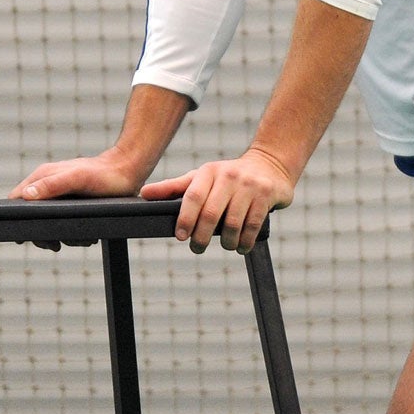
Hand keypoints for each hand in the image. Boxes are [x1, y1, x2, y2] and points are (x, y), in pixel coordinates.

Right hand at [9, 152, 143, 248]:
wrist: (129, 172)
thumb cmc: (105, 174)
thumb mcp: (78, 178)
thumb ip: (52, 185)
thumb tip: (27, 195)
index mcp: (42, 177)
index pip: (17, 199)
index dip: (18, 218)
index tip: (28, 236)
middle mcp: (48, 185)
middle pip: (32, 216)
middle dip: (45, 234)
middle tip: (57, 245)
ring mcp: (59, 195)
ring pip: (50, 223)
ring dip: (64, 236)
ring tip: (83, 239)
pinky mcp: (72, 204)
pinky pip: (64, 223)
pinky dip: (74, 233)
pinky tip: (88, 236)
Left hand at [141, 147, 295, 254]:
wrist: (269, 165)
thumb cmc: (227, 176)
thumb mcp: (201, 177)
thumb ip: (174, 187)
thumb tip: (144, 194)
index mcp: (208, 172)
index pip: (192, 197)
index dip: (185, 219)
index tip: (180, 236)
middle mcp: (228, 176)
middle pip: (211, 214)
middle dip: (201, 237)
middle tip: (197, 248)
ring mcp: (249, 185)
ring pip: (232, 224)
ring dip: (226, 242)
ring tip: (225, 246)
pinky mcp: (266, 195)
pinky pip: (253, 226)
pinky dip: (245, 242)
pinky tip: (240, 246)